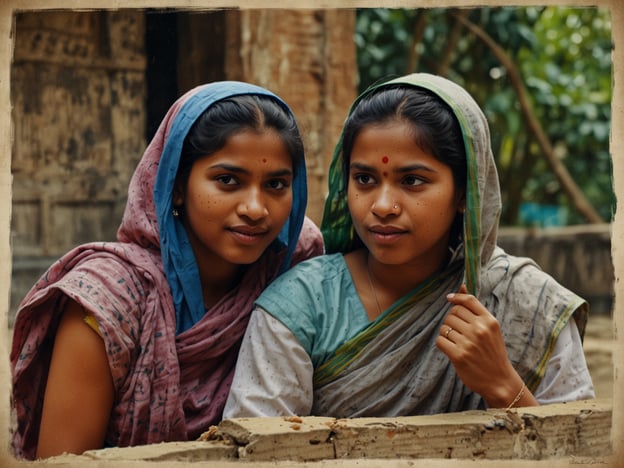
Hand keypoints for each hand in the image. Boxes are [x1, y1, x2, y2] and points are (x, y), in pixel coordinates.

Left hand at [435, 284, 536, 408]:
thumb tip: (461, 286)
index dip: (456, 297)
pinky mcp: (458, 355)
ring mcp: (469, 343)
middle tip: (458, 331)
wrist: (499, 380)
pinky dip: (442, 344)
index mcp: (489, 321)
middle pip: (452, 312)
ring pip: (445, 326)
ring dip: (446, 333)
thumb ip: (475, 309)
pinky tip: (451, 349)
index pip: (468, 300)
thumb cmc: (493, 352)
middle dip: (451, 320)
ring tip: (456, 342)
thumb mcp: (490, 328)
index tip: (449, 299)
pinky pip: (440, 340)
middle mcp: (480, 330)